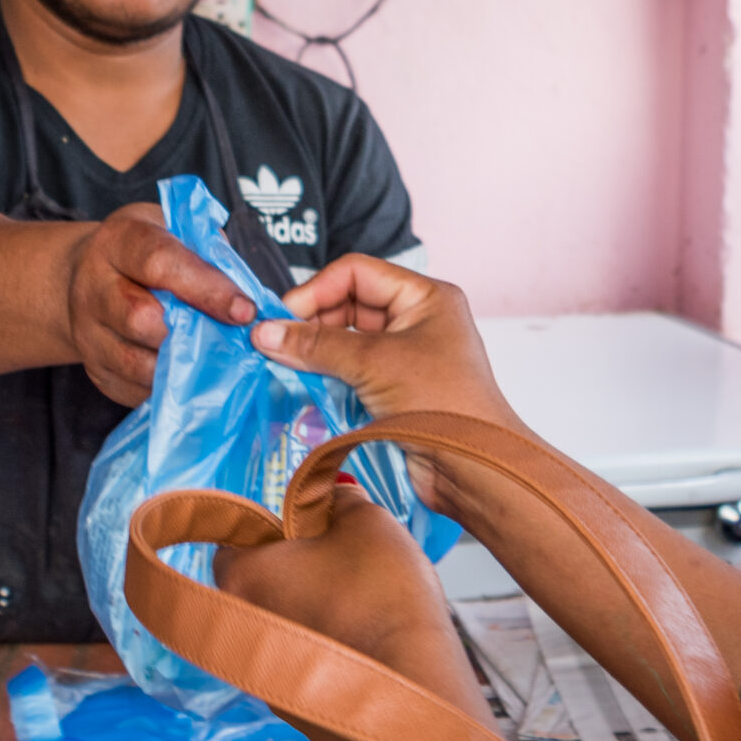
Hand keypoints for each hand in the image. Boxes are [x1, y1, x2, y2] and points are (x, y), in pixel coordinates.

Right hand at [64, 202, 254, 404]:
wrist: (86, 277)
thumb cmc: (145, 253)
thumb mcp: (172, 231)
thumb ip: (207, 253)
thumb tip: (246, 293)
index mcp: (118, 243)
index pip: (161, 264)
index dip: (207, 289)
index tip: (245, 311)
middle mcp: (93, 288)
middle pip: (141, 319)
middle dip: (194, 333)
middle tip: (233, 339)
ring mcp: (87, 334)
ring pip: (138, 363)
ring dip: (185, 367)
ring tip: (217, 360)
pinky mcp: (96, 371)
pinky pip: (137, 389)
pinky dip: (171, 387)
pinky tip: (191, 375)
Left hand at [214, 483, 475, 719]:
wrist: (415, 683)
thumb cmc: (383, 592)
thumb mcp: (368, 521)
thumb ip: (341, 499)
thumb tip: (331, 494)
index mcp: (242, 576)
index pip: (236, 537)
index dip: (275, 526)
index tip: (315, 528)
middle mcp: (239, 631)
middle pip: (261, 585)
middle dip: (296, 571)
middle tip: (345, 564)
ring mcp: (263, 678)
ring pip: (283, 629)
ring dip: (311, 615)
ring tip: (363, 609)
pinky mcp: (294, 711)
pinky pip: (306, 668)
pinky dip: (328, 655)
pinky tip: (366, 648)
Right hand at [251, 257, 520, 512]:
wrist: (474, 468)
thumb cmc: (441, 403)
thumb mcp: (375, 363)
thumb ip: (318, 345)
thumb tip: (266, 332)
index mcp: (424, 297)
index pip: (356, 273)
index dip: (315, 291)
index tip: (280, 318)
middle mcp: (415, 320)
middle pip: (348, 305)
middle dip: (311, 323)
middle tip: (273, 345)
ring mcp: (404, 356)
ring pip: (346, 341)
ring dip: (315, 353)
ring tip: (282, 366)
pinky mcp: (393, 390)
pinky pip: (350, 372)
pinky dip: (325, 377)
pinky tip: (300, 386)